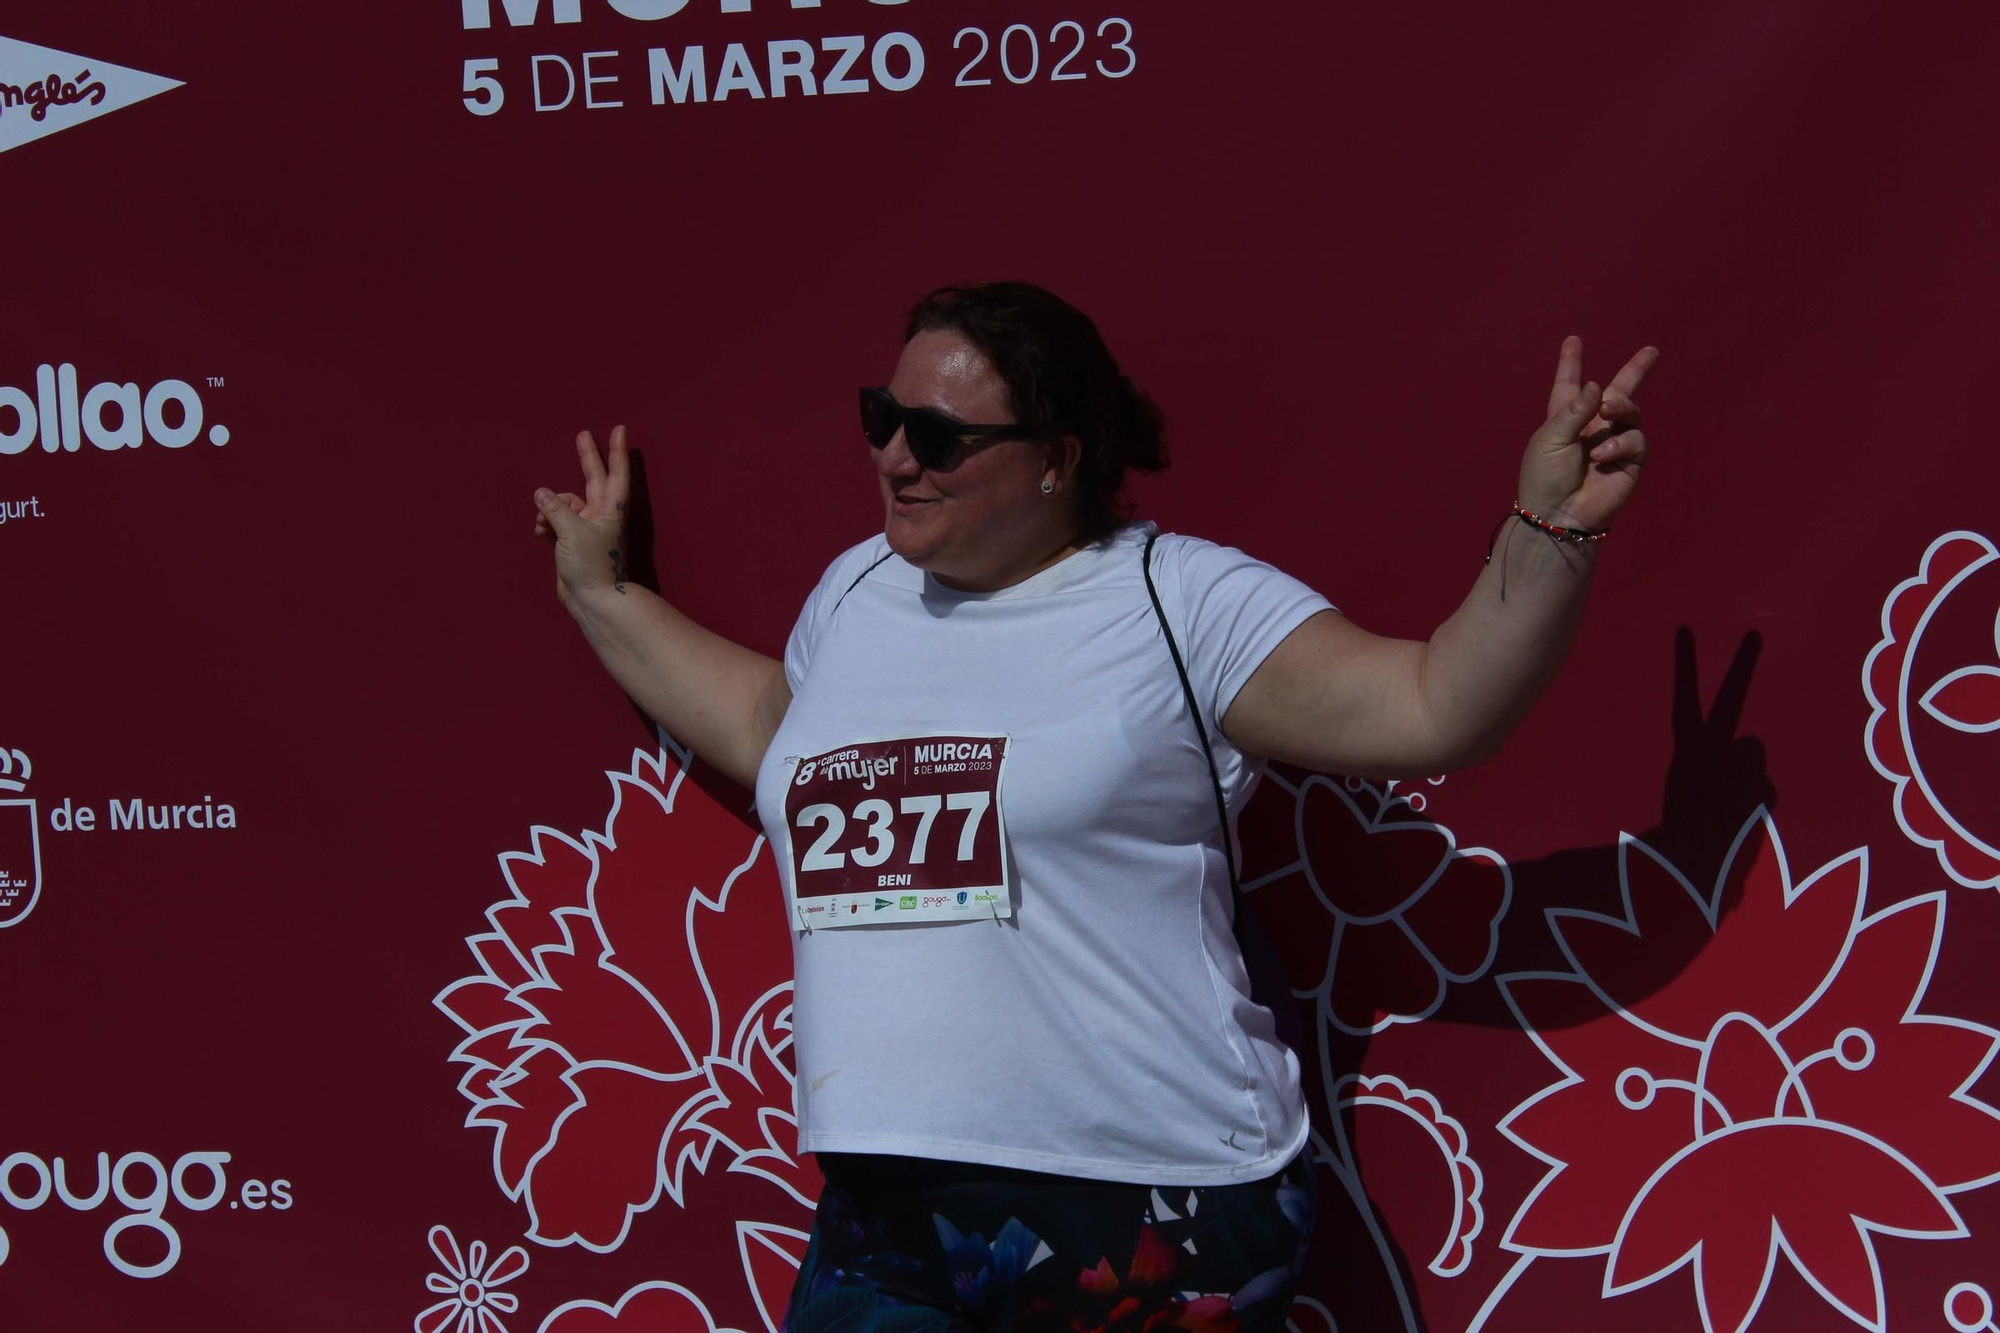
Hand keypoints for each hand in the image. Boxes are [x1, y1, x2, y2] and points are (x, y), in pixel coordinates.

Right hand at [533, 425, 630, 602]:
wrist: (593, 600)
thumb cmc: (592, 566)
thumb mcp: (571, 532)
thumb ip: (555, 509)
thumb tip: (542, 494)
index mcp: (610, 510)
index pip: (615, 473)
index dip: (616, 451)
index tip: (620, 429)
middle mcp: (601, 516)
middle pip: (593, 479)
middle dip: (587, 458)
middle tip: (583, 435)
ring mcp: (588, 529)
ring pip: (566, 504)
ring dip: (551, 507)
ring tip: (542, 522)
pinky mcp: (574, 543)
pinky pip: (557, 523)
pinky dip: (546, 524)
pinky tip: (539, 531)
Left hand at [1517, 337, 1658, 532]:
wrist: (1558, 514)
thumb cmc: (1545, 477)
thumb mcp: (1551, 438)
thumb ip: (1575, 410)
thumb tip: (1598, 385)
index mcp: (1566, 418)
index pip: (1570, 386)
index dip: (1571, 363)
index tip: (1573, 340)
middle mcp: (1593, 427)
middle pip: (1618, 392)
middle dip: (1636, 370)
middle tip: (1652, 350)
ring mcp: (1614, 442)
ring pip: (1630, 410)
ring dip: (1620, 407)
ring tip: (1607, 413)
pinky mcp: (1630, 461)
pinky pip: (1635, 440)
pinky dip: (1619, 444)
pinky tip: (1601, 457)